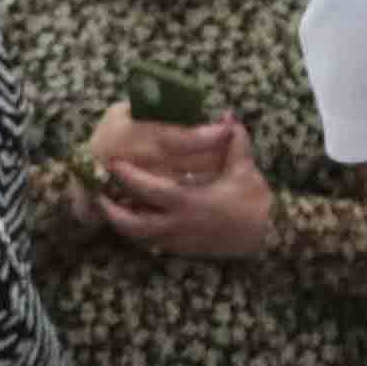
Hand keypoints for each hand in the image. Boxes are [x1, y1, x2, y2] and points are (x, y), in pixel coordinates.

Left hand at [98, 113, 274, 256]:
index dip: (128, 178)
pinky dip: (141, 234)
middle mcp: (180, 225)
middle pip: (134, 224)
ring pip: (141, 238)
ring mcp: (180, 241)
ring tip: (109, 208)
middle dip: (113, 210)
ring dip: (123, 225)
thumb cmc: (254, 200)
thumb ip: (233, 140)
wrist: (268, 235)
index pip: (150, 191)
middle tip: (97, 195)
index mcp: (189, 202)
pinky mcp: (185, 250)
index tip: (113, 164)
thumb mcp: (244, 168)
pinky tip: (134, 220)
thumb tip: (227, 115)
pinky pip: (154, 244)